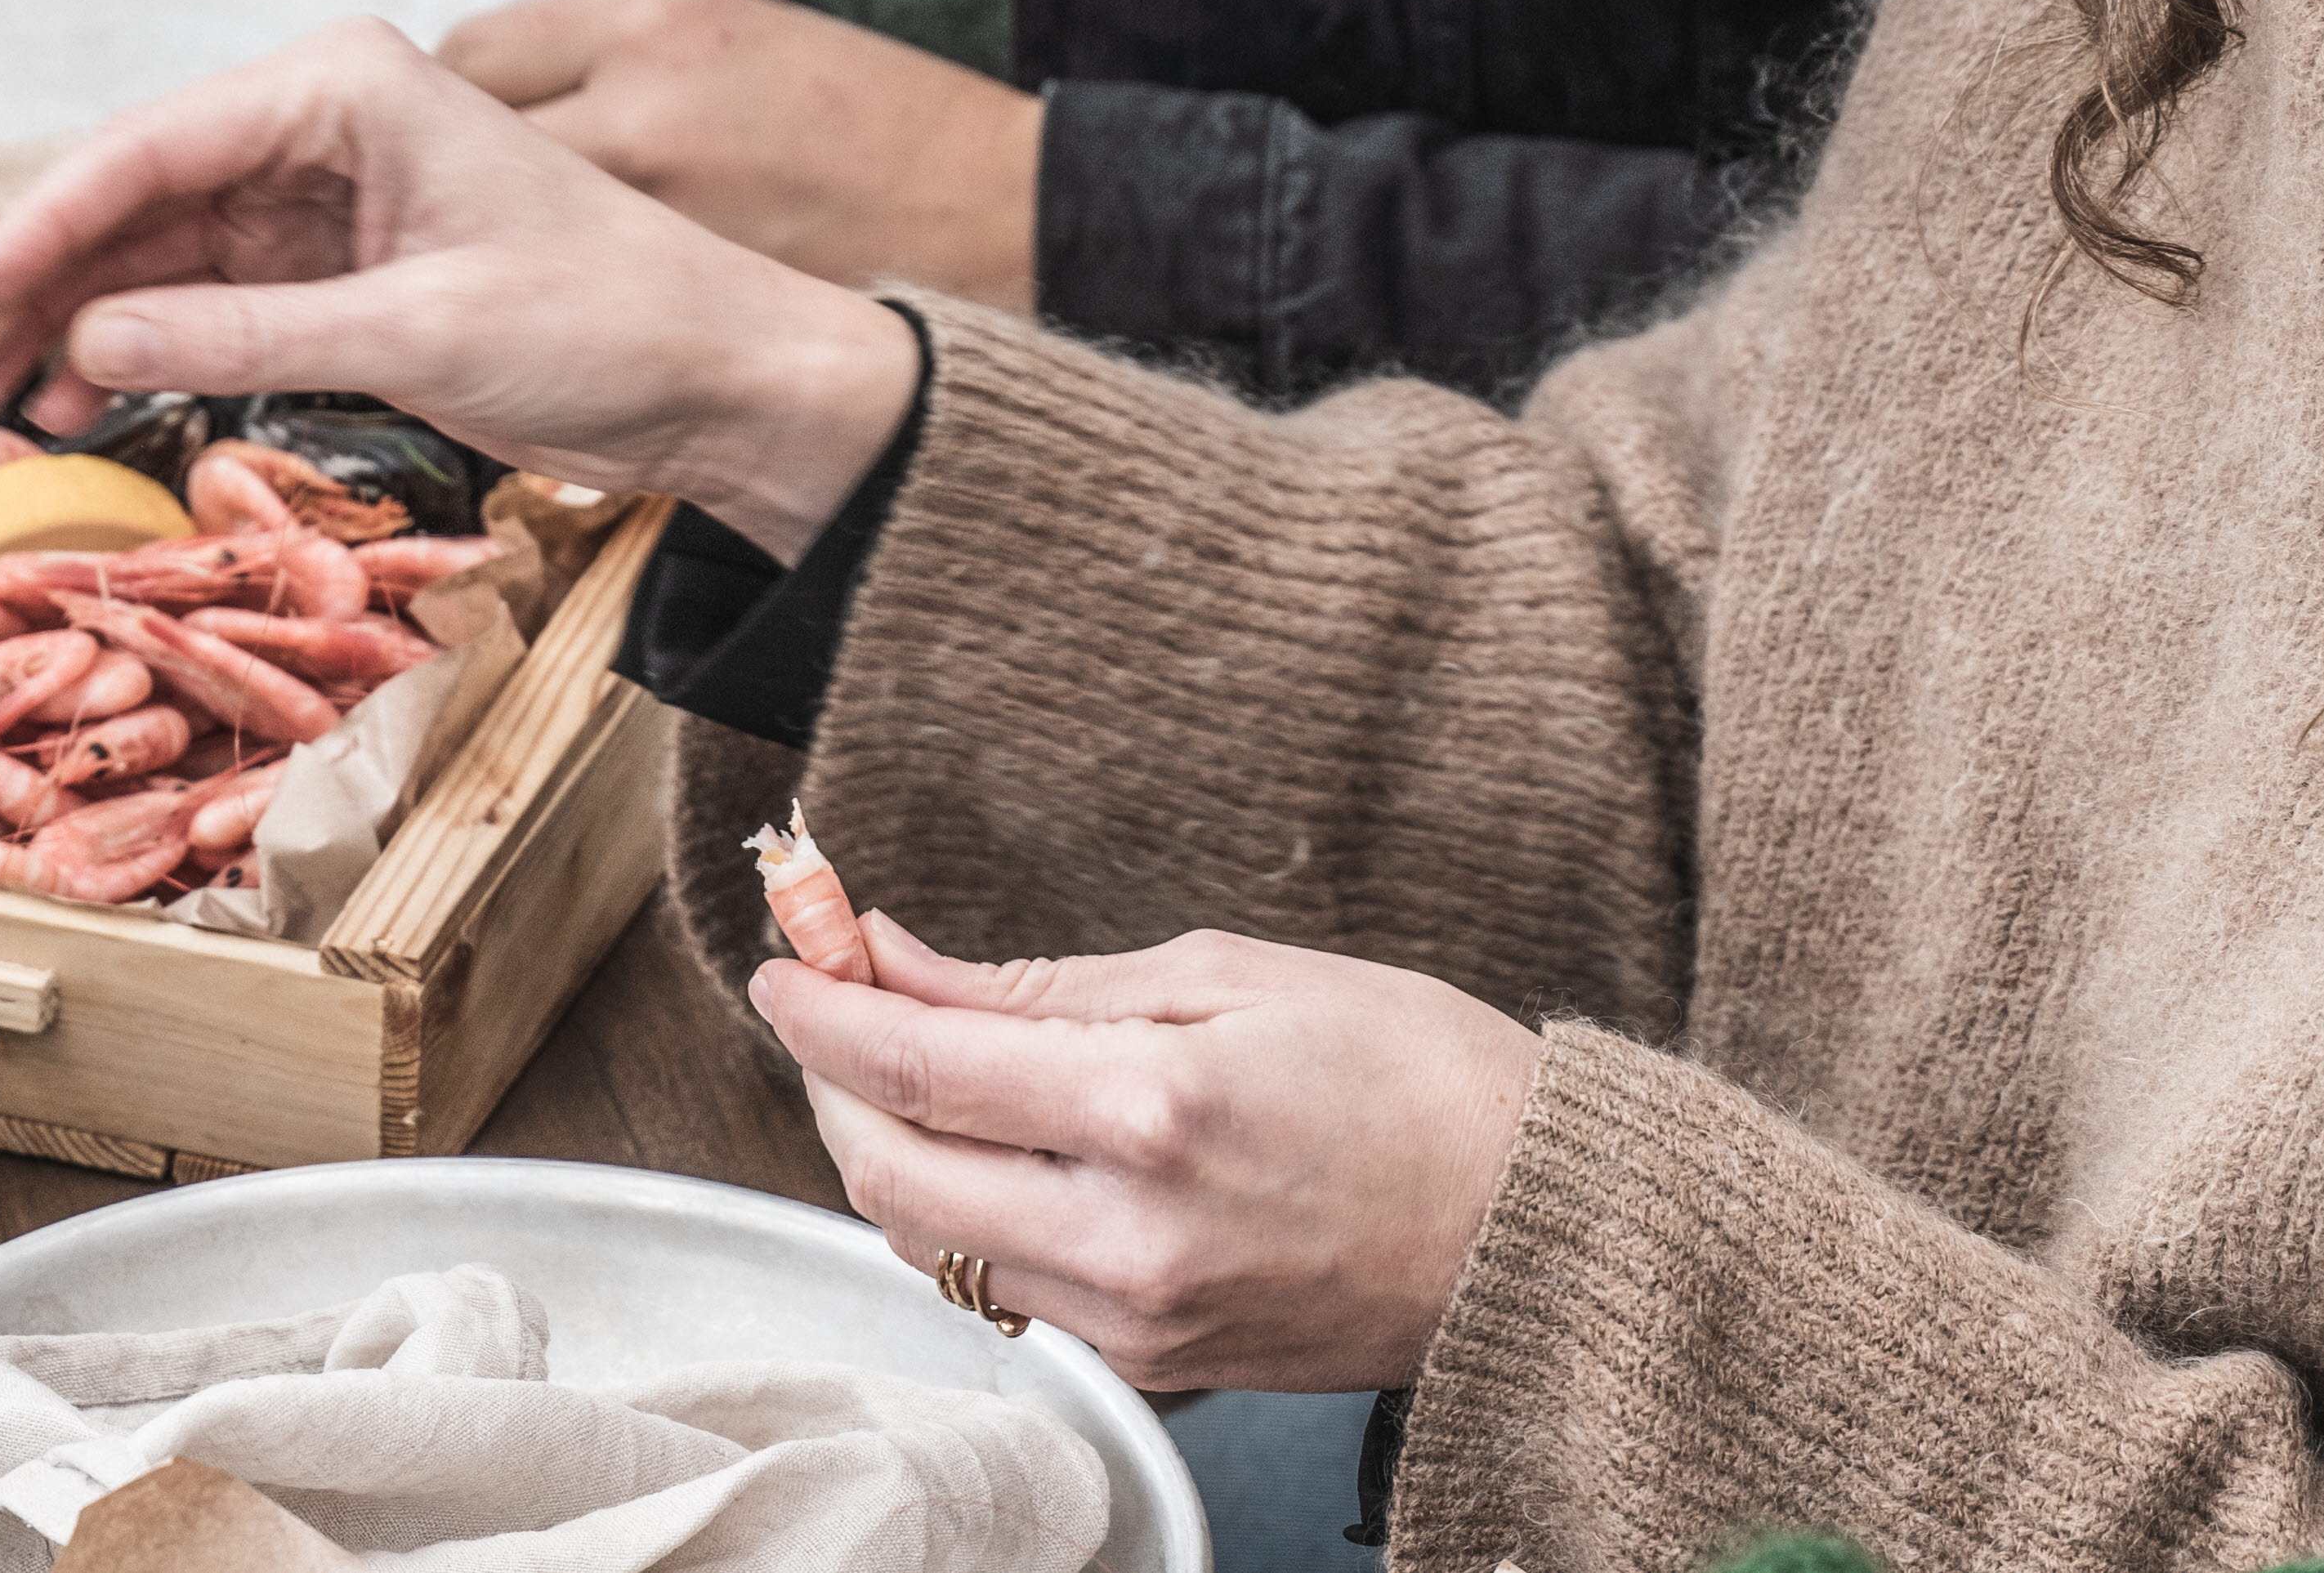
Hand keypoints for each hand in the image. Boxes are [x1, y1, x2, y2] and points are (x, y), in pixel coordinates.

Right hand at [0, 20, 923, 561]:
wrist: (722, 375)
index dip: (37, 228)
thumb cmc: (613, 315)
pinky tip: (71, 404)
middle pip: (132, 197)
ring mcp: (320, 197)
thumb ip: (247, 332)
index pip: (150, 145)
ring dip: (65, 325)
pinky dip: (134, 351)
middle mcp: (320, 122)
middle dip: (30, 282)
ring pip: (151, 254)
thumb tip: (96, 336)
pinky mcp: (329, 269)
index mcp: (346, 84)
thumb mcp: (421, 328)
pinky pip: (200, 301)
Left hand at [442, 0, 1043, 302]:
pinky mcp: (667, 315)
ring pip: (493, 233)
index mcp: (655, 30)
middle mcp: (636, 119)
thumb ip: (613, 51)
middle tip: (468, 195)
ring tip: (516, 253)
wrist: (1001, 221)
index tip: (466, 116)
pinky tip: (573, 304)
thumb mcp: (739, 31)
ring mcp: (647, 223)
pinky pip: (551, 307)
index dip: (459, 89)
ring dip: (484, 239)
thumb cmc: (883, 123)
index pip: (471, 50)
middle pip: (461, 141)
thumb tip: (508, 84)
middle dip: (451, 167)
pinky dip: (542, 303)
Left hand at [759, 914, 1539, 1392]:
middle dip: (834, 1082)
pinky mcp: (1158, 1364)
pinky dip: (965, 1210)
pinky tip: (991, 1142)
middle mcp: (1126, 1235)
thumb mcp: (1227, 974)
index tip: (783, 959)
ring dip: (889, 1150)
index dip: (822, 1010)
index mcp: (1150, 1110)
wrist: (1539, 1231)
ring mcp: (1139, 1318)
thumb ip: (1042, 984)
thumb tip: (898, 963)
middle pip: (890, 1176)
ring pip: (933, 1243)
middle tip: (837, 1000)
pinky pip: (1008, 1287)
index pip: (916, 1069)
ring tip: (908, 1060)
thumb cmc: (1413, 1072)